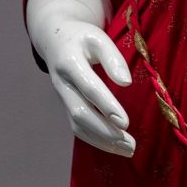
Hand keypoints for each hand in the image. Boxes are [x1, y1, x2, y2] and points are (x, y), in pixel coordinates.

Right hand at [26, 0, 134, 156]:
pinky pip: (78, 128)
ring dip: (103, 141)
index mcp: (69, 62)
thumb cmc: (82, 38)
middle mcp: (62, 84)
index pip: (89, 87)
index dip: (106, 105)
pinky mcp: (67, 107)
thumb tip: (126, 83)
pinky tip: (117, 147)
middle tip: (131, 143)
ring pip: (78, 125)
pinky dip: (97, 140)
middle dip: (105, 131)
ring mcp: (62, 98)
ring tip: (129, 149)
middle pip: (80, 112)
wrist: (55, 40)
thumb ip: (113, 58)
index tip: (125, 122)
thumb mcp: (97, 37)